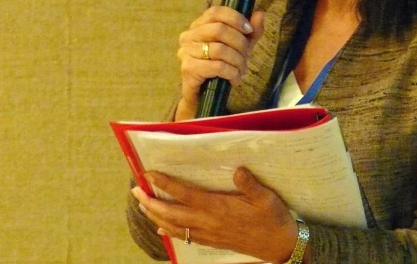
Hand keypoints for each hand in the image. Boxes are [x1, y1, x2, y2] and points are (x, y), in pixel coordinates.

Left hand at [131, 167, 296, 262]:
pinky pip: (185, 237)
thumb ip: (250, 184)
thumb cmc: (273, 218)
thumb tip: (237, 170)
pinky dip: (169, 231)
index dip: (166, 184)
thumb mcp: (266, 197)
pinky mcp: (212, 242)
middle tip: (135, 191)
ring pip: (175, 227)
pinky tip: (161, 227)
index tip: (149, 174)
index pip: (186, 195)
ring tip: (142, 205)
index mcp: (219, 208)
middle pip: (172, 213)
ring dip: (155, 216)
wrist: (281, 246)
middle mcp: (209, 222)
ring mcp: (209, 234)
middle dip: (151, 202)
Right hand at [175, 7, 264, 120]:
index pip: (216, 12)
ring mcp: (186, 51)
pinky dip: (231, 73)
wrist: (204, 96)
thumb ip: (251, 32)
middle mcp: (189, 36)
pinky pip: (217, 66)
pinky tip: (234, 79)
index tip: (249, 30)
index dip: (236, 18)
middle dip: (240, 44)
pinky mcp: (188, 68)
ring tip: (241, 70)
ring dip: (237, 61)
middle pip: (219, 29)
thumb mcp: (239, 48)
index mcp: (199, 25)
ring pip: (219, 49)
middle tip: (246, 57)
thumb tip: (260, 13)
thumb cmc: (220, 68)